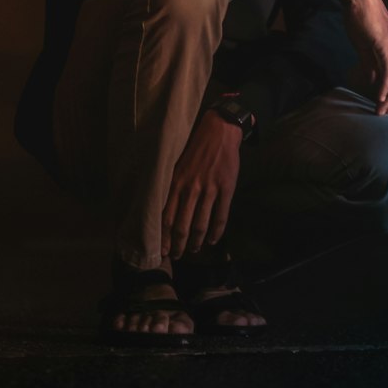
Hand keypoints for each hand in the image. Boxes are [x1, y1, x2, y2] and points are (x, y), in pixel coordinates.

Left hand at [161, 110, 242, 258]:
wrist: (219, 130)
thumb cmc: (196, 147)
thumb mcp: (177, 165)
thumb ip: (172, 186)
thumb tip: (162, 208)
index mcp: (176, 182)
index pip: (165, 216)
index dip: (163, 236)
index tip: (161, 250)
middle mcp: (190, 188)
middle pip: (181, 225)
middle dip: (178, 245)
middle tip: (176, 256)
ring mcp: (209, 189)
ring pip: (200, 224)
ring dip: (197, 241)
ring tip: (195, 250)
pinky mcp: (226, 188)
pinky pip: (220, 216)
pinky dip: (216, 232)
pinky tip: (213, 240)